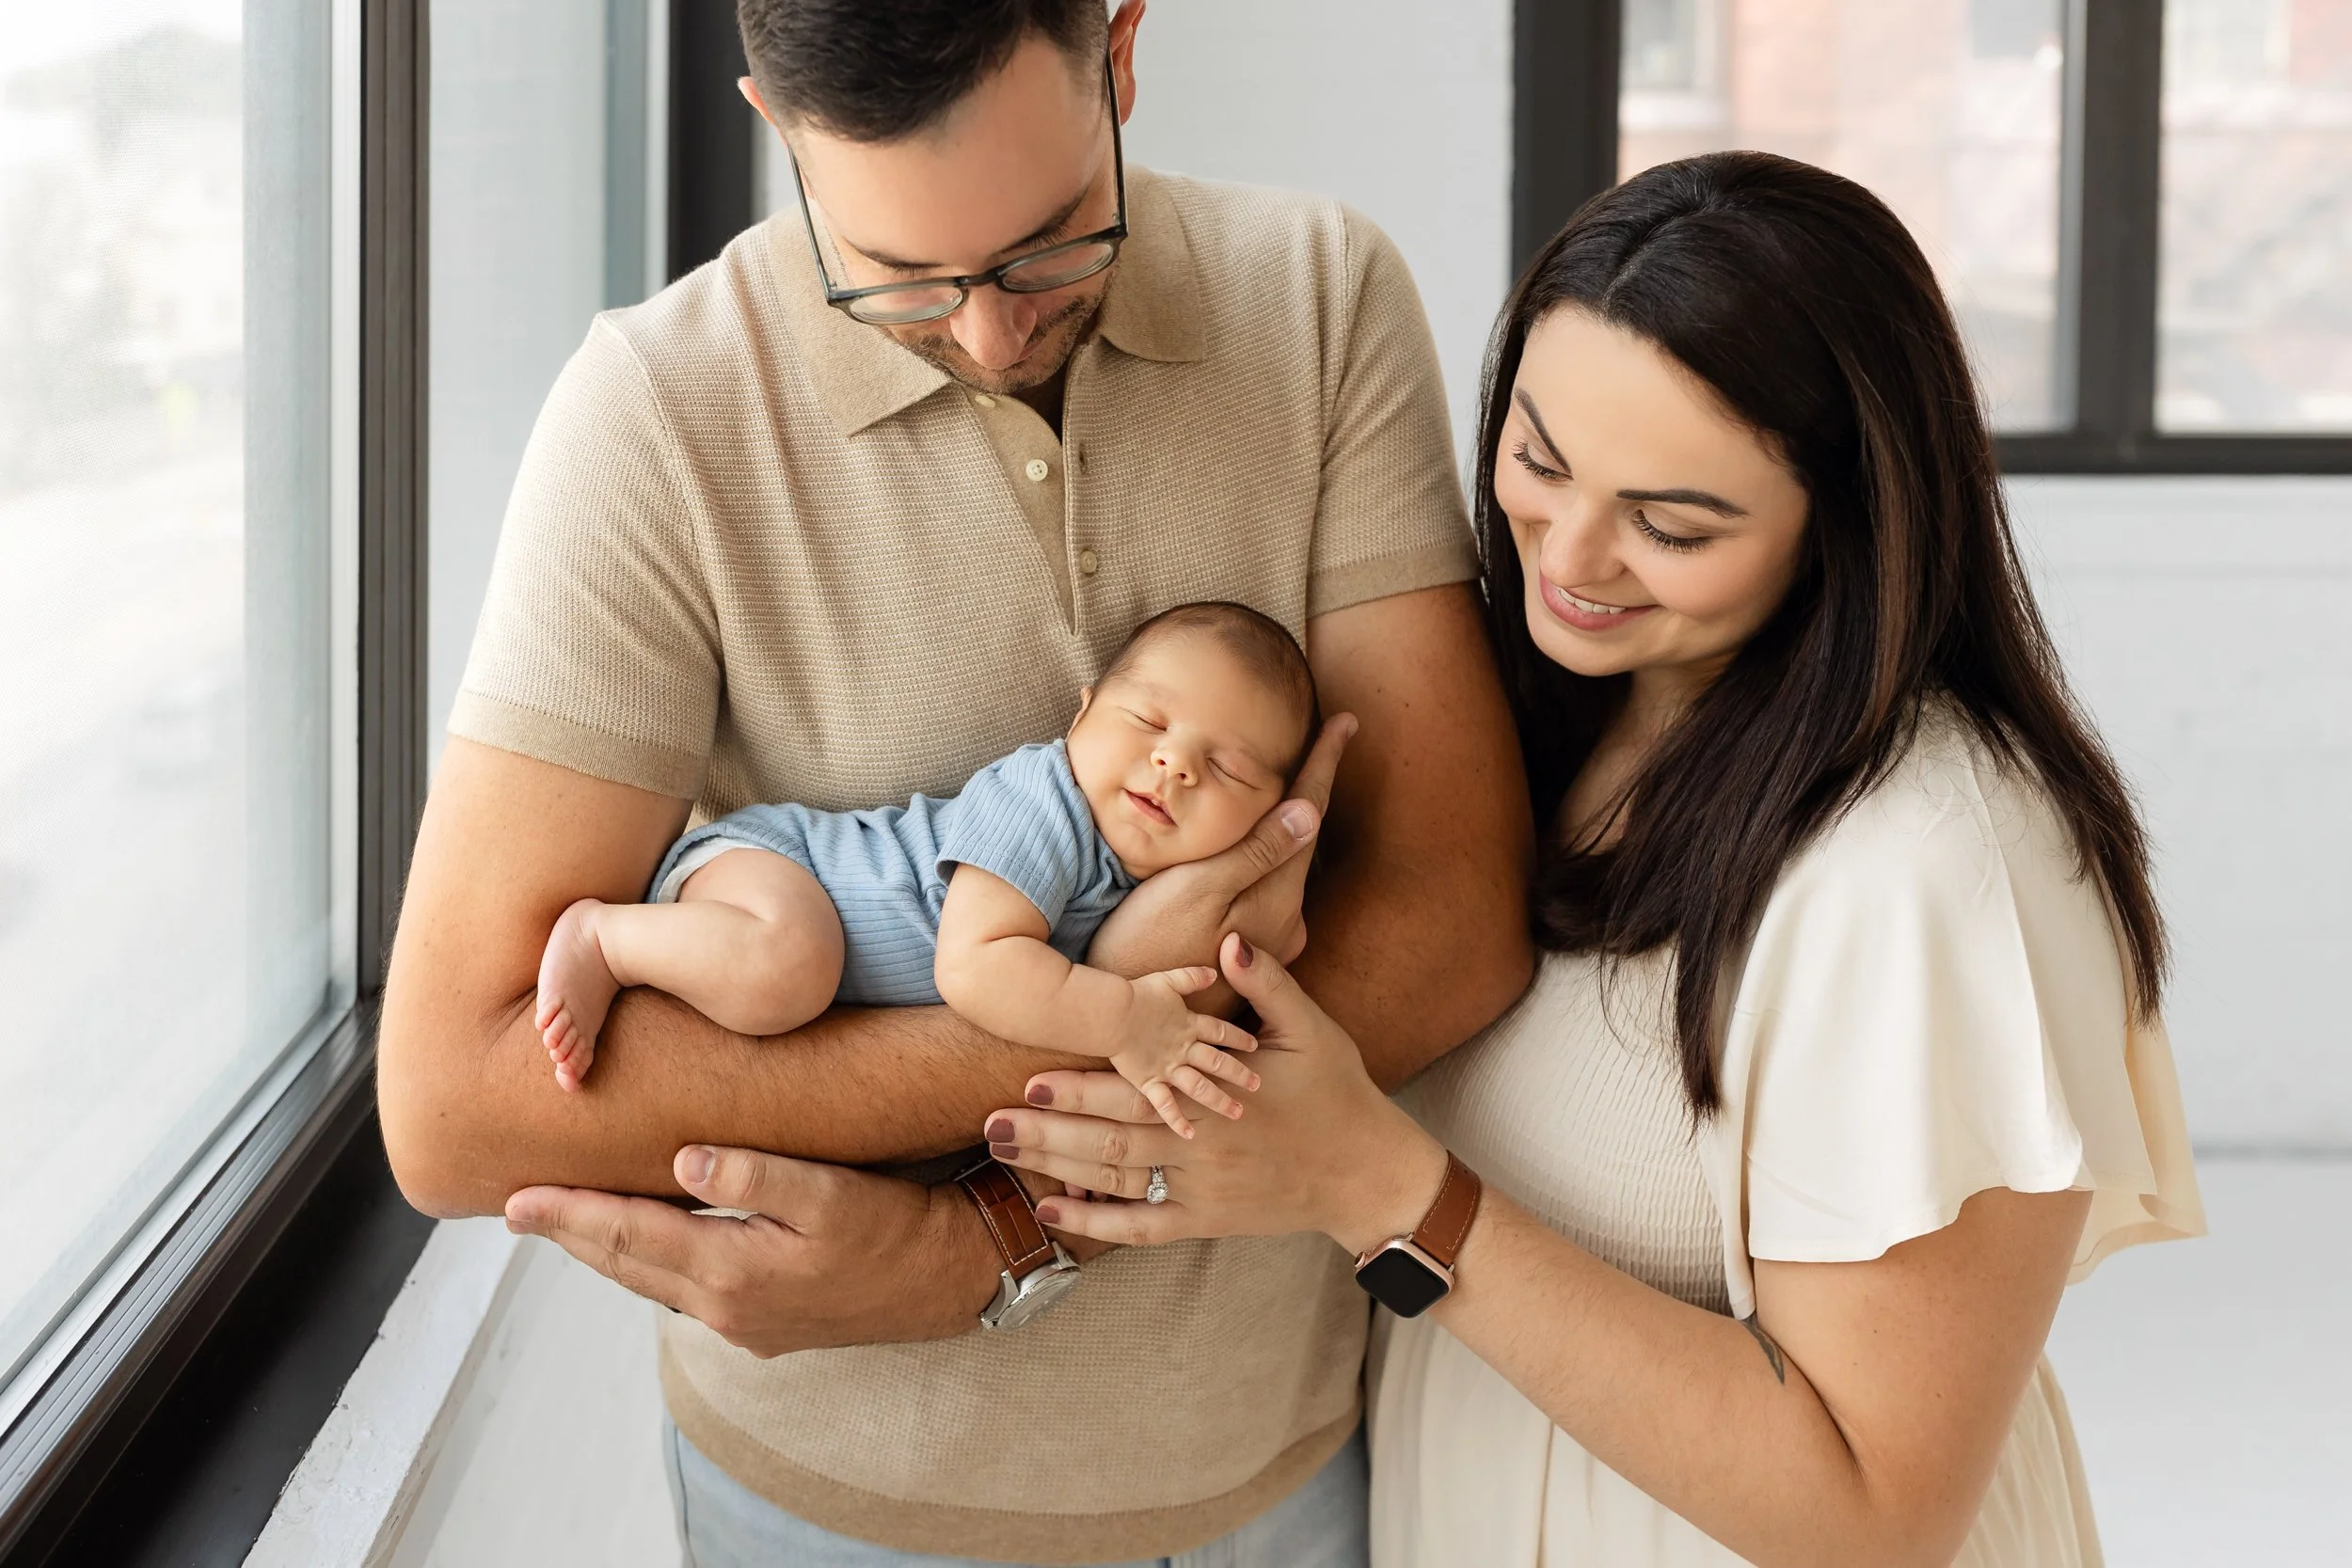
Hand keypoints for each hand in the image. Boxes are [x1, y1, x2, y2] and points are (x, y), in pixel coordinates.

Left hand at [503, 1146, 997, 1355]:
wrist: (949, 1280)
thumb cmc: (896, 1229)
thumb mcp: (832, 1193)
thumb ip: (755, 1175)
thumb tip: (683, 1161)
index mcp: (732, 1271)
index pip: (628, 1235)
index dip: (568, 1216)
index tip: (515, 1202)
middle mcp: (726, 1307)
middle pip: (626, 1265)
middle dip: (571, 1236)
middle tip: (518, 1210)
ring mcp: (743, 1323)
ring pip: (652, 1282)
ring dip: (606, 1252)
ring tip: (568, 1225)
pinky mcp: (764, 1324)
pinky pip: (683, 1291)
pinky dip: (649, 1264)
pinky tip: (647, 1246)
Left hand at [985, 933, 1447, 1253]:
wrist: (1368, 1172)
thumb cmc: (1340, 1093)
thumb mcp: (1310, 1030)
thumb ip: (1267, 984)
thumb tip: (1231, 938)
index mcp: (1217, 1101)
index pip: (1137, 1094)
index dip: (1083, 1088)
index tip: (1031, 1078)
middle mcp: (1202, 1151)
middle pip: (1112, 1143)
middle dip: (1049, 1133)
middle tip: (991, 1123)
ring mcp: (1202, 1192)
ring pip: (1118, 1183)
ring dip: (1058, 1169)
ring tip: (1004, 1155)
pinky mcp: (1208, 1222)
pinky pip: (1143, 1229)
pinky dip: (1096, 1226)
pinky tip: (1051, 1213)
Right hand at [1085, 715, 1357, 993]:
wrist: (1117, 1019)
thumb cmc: (1145, 947)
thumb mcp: (1198, 891)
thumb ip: (1256, 853)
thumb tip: (1310, 811)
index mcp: (1278, 900)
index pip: (1309, 815)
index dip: (1325, 763)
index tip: (1347, 721)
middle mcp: (1284, 923)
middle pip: (1298, 839)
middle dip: (1305, 790)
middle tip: (1324, 737)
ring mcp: (1268, 943)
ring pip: (1277, 866)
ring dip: (1277, 827)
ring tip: (1281, 781)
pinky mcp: (1244, 955)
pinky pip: (1257, 889)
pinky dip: (1256, 857)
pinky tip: (1242, 850)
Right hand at [1109, 965, 1260, 1137]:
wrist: (1110, 1012)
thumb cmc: (1136, 994)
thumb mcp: (1169, 978)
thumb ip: (1192, 976)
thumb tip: (1214, 970)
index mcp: (1190, 1023)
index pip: (1222, 1030)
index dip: (1239, 1037)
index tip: (1254, 1045)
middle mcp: (1184, 1047)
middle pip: (1218, 1061)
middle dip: (1239, 1073)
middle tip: (1257, 1085)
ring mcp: (1167, 1066)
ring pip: (1200, 1086)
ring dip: (1219, 1100)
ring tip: (1237, 1112)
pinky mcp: (1148, 1081)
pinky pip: (1165, 1104)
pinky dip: (1177, 1120)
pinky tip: (1190, 1134)